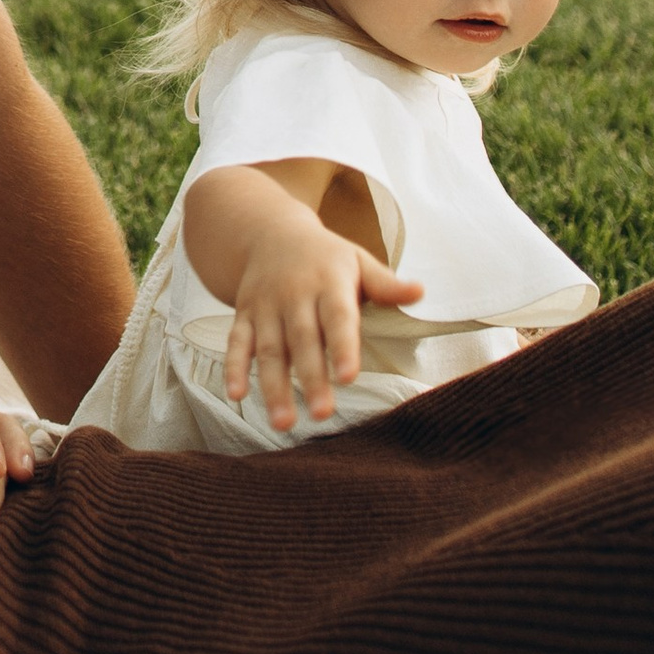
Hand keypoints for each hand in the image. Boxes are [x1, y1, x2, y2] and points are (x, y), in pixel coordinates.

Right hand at [223, 220, 425, 429]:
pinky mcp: (244, 314)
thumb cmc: (324, 256)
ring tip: (283, 422)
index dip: (342, 346)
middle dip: (310, 377)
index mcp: (328, 282)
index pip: (337, 316)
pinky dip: (234, 367)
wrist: (269, 231)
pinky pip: (236, 341)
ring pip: (269, 348)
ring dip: (273, 385)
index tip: (349, 376)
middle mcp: (294, 295)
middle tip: (321, 413)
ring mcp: (266, 305)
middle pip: (302, 339)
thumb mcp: (356, 260)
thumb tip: (420, 292)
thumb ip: (385, 283)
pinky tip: (236, 395)